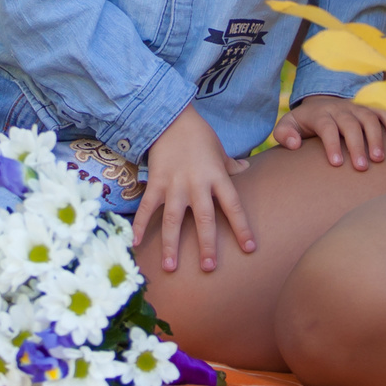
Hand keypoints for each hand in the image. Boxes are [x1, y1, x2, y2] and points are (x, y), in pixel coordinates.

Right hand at [133, 106, 256, 273]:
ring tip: (170, 267)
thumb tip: (246, 170)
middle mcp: (197, 183)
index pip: (233, 206)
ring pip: (173, 219)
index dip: (242, 227)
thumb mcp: (220, 149)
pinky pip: (147, 207)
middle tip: (209, 268)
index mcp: (217, 176)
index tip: (249, 248)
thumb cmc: (199, 134)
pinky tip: (135, 244)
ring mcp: (174, 184)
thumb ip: (231, 165)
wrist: (170, 117)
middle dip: (207, 244)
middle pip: (204, 217)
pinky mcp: (155, 182)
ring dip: (171, 244)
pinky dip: (140, 225)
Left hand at [270, 93, 385, 171]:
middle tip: (361, 167)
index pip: (326, 127)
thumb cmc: (304, 123)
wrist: (320, 103)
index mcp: (319, 114)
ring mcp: (355, 108)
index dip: (332, 144)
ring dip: (375, 137)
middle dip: (356, 145)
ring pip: (368, 118)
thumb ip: (284, 135)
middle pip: (350, 124)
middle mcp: (339, 109)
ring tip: (379, 158)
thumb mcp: (287, 125)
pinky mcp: (368, 109)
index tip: (337, 163)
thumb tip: (294, 145)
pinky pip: (382, 111)